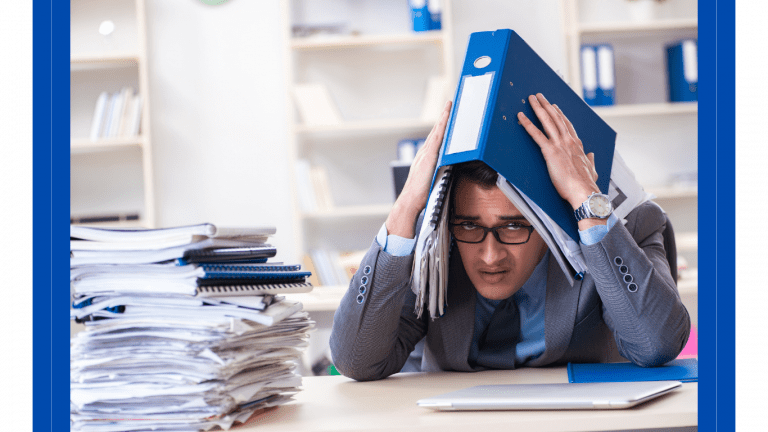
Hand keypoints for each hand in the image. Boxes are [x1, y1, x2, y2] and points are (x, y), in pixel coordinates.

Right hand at [386, 100, 451, 238]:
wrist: (410, 201)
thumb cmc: (420, 196)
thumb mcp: (431, 180)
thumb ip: (438, 172)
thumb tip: (448, 170)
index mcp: (425, 158)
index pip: (435, 139)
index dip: (441, 126)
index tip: (446, 115)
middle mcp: (424, 153)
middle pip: (435, 131)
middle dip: (443, 117)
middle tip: (450, 104)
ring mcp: (426, 154)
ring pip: (436, 132)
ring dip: (443, 118)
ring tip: (450, 107)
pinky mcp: (429, 157)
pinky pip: (437, 139)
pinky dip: (441, 127)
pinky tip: (446, 120)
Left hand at [517, 93, 598, 210]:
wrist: (584, 190)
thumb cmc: (586, 184)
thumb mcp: (592, 169)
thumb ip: (590, 160)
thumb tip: (591, 155)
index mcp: (577, 145)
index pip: (567, 125)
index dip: (560, 115)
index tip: (555, 107)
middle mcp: (569, 140)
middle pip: (556, 118)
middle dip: (547, 105)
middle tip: (540, 96)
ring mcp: (559, 144)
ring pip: (547, 120)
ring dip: (538, 107)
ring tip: (531, 98)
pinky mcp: (550, 151)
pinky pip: (536, 134)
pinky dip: (527, 124)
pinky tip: (520, 117)